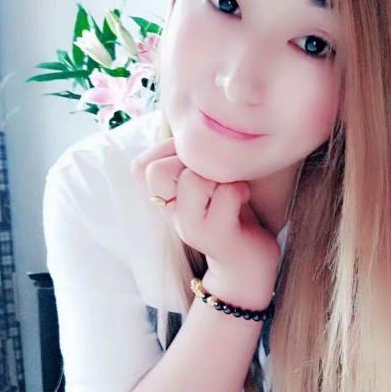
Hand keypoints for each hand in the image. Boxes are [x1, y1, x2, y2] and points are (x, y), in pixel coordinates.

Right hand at [130, 136, 280, 290]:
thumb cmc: (230, 211)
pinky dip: (239, 189)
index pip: (141, 167)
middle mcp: (170, 214)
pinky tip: (242, 198)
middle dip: (191, 162)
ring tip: (230, 186)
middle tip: (213, 176)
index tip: (196, 163)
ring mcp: (189, 227)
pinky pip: (225, 193)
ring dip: (219, 175)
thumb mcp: (204, 179)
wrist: (248, 263)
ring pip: (192, 178)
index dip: (169, 153)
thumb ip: (189, 158)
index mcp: (164, 199)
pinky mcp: (216, 236)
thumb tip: (189, 128)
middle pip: (156, 171)